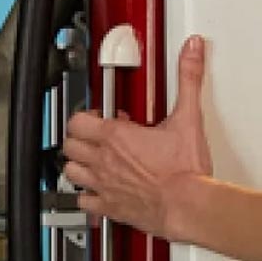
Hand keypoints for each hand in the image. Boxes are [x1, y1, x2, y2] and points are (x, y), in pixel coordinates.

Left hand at [61, 36, 215, 238]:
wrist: (189, 205)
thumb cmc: (186, 171)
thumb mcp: (189, 118)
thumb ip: (188, 80)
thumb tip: (192, 52)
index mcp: (116, 137)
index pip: (78, 120)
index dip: (86, 116)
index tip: (101, 117)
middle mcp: (105, 161)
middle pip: (70, 145)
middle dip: (79, 139)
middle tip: (96, 138)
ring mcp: (105, 185)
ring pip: (71, 172)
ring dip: (79, 165)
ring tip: (93, 162)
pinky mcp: (111, 208)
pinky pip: (84, 202)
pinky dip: (87, 197)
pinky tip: (98, 193)